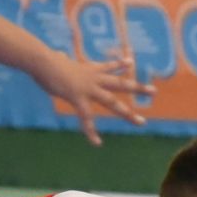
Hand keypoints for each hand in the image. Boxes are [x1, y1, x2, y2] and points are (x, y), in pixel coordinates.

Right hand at [31, 49, 156, 145]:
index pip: (108, 67)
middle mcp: (93, 78)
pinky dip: (91, 132)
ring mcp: (88, 89)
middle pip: (120, 83)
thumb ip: (61, 60)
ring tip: (141, 122)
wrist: (42, 60)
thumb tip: (56, 53)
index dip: (119, 64)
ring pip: (113, 102)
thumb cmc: (45, 60)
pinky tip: (97, 143)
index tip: (130, 63)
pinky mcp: (78, 98)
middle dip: (138, 88)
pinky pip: (87, 119)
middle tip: (154, 90)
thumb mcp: (57, 60)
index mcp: (88, 69)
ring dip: (128, 113)